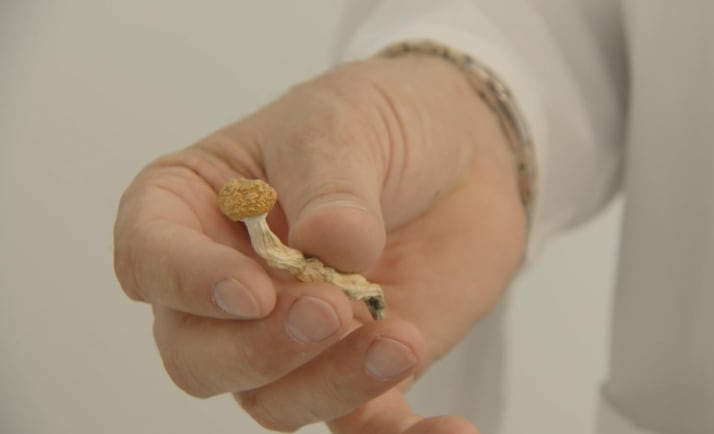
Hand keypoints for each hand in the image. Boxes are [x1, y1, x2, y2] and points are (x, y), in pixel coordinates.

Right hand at [114, 55, 525, 433]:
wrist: (460, 150)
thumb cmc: (378, 119)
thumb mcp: (345, 125)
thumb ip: (332, 188)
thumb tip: (329, 249)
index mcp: (198, 209)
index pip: (149, 257)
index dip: (186, 284)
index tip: (252, 289)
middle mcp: (231, 285)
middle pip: (199, 354)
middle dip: (257, 348)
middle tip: (327, 310)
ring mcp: (292, 334)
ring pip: (272, 399)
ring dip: (329, 383)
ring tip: (398, 341)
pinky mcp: (358, 367)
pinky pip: (364, 424)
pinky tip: (451, 429)